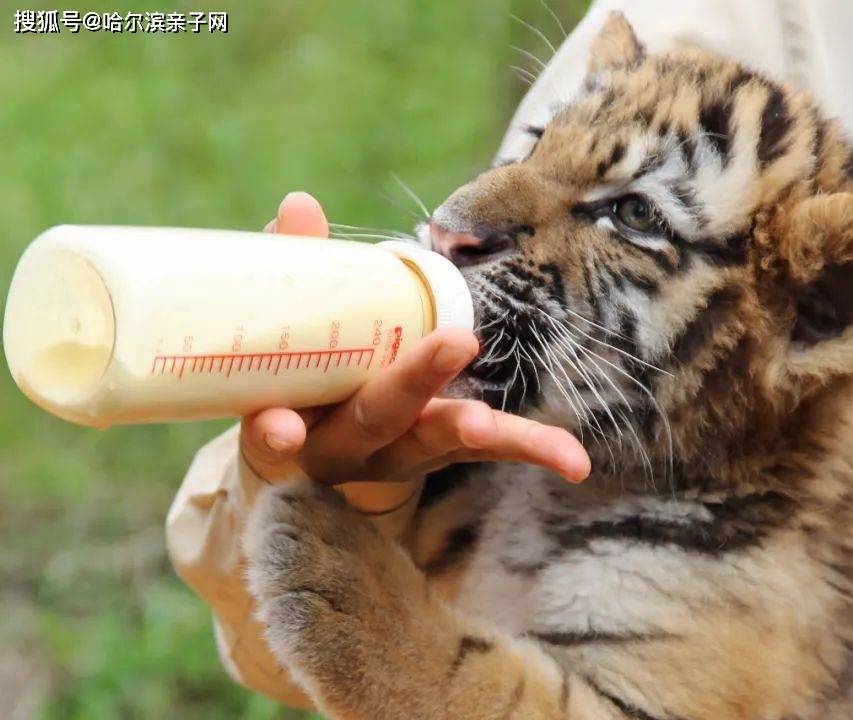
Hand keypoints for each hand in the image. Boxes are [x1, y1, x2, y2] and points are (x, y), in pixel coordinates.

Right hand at [240, 192, 590, 513]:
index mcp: (293, 428)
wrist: (332, 447)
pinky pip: (497, 449)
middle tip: (452, 344)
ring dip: (475, 429)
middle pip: (378, 421)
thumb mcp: (282, 341)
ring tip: (494, 422)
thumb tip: (298, 204)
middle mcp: (351, 450)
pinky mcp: (451, 451)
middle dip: (412, 384)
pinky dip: (530, 449)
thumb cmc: (298, 380)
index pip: (274, 434)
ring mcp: (405, 455)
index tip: (281, 428)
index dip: (274, 432)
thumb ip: (290, 273)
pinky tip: (573, 462)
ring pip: (442, 441)